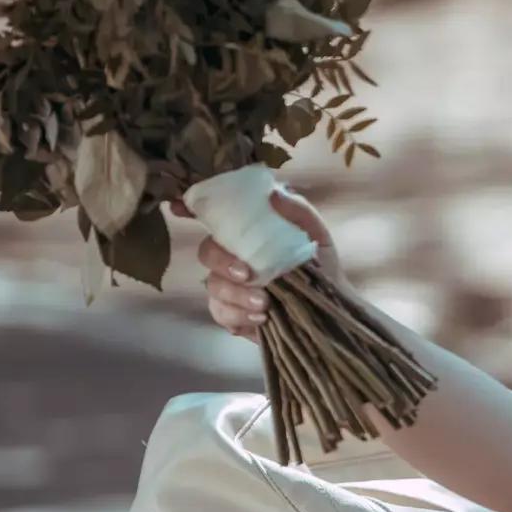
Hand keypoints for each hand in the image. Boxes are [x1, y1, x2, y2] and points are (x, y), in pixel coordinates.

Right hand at [177, 188, 346, 340]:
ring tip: (266, 304)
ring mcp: (229, 286)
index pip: (213, 216)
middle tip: (248, 274)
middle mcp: (232, 256)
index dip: (190, 208)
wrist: (333, 310)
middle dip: (223, 263)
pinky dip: (239, 316)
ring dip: (237, 295)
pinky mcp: (232, 314)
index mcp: (248, 233)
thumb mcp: (316, 235)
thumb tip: (273, 193)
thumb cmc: (321, 266)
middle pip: (206, 252)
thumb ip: (298, 212)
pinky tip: (261, 319)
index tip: (178, 207)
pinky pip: (220, 313)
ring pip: (212, 286)